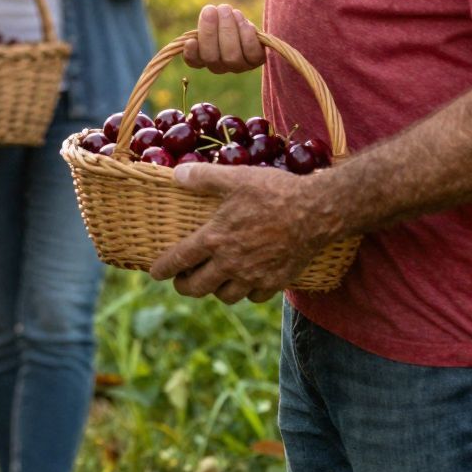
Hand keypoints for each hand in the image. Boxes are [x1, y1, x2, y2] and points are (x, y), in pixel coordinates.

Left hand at [148, 165, 333, 305]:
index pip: (179, 260)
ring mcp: (254, 276)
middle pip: (197, 288)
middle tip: (182, 280)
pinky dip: (246, 293)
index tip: (154, 273)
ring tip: (213, 280)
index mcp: (215, 239)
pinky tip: (246, 281)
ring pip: (225, 296)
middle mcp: (231, 264)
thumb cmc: (274, 192)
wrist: (317, 212)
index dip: (163, 268)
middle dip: (184, 286)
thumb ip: (203, 177)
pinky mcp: (275, 282)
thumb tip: (175, 174)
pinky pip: (254, 297)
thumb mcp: (236, 178)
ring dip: (215, 290)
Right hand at [181, 3, 264, 73]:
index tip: (191, 41)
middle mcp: (220, 67)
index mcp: (203, 59)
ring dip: (228, 29)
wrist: (249, 28)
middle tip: (210, 10)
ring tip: (225, 9)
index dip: (191, 54)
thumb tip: (208, 12)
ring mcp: (238, 66)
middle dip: (210, 32)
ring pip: (231, 55)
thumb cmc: (226, 23)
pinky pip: (251, 50)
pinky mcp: (256, 60)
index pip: (193, 61)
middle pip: (211, 57)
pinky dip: (245, 33)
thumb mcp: (213, 22)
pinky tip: (241, 19)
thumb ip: (206, 21)